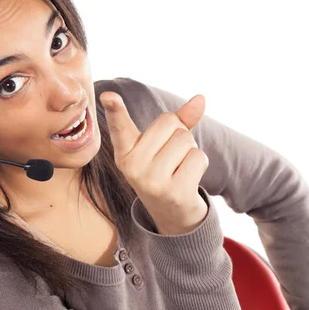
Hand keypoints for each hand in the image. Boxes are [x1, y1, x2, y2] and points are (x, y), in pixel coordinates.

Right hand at [99, 90, 209, 234]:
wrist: (172, 214)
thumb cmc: (167, 170)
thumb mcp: (164, 145)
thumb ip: (179, 120)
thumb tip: (200, 98)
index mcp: (124, 152)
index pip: (120, 126)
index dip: (115, 109)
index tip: (108, 95)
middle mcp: (132, 166)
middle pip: (169, 122)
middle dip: (180, 133)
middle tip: (172, 156)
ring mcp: (151, 181)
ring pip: (186, 138)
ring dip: (191, 150)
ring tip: (179, 168)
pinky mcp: (173, 192)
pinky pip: (198, 157)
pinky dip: (200, 164)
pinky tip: (187, 179)